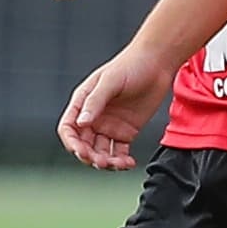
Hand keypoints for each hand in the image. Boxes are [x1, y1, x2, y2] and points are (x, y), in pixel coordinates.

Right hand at [58, 46, 169, 171]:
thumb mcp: (110, 81)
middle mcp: (94, 117)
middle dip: (90, 156)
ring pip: (101, 152)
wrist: (158, 63)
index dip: (72, 143)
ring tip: (119, 164)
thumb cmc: (131, 65)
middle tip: (102, 162)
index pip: (69, 128)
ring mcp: (109, 126)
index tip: (82, 152)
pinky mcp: (126, 132)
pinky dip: (122, 161)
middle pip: (84, 144)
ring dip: (107, 162)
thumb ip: (95, 102)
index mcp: (83, 103)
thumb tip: (81, 123)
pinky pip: (119, 152)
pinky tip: (129, 163)